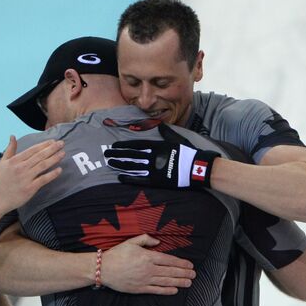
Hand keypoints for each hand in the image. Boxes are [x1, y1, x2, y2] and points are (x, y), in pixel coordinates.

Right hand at [0, 136, 63, 212]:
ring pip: (43, 166)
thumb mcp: (3, 162)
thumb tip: (12, 136)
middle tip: (61, 144)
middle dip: (52, 149)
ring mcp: (26, 178)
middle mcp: (21, 168)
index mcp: (15, 160)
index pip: (33, 150)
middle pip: (40, 156)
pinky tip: (59, 169)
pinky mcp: (30, 189)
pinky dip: (52, 174)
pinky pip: (43, 179)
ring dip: (54, 159)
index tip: (53, 141)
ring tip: (62, 153)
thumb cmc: (0, 181)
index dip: (44, 145)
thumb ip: (10, 149)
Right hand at [101, 234, 195, 294]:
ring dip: (179, 282)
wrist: (103, 269)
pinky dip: (167, 291)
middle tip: (194, 275)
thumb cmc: (116, 254)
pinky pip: (157, 290)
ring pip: (166, 281)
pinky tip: (175, 290)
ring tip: (189, 283)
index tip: (189, 265)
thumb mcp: (130, 242)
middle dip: (184, 273)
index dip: (181, 263)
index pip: (169, 260)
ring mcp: (145, 280)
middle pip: (170, 271)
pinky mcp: (140, 289)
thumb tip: (158, 242)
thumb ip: (145, 239)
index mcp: (148, 257)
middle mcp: (149, 269)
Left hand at [104, 123, 218, 188]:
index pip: (136, 145)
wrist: (198, 168)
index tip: (114, 145)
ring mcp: (154, 169)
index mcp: (157, 146)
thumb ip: (167, 132)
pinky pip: (140, 179)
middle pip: (131, 155)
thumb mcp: (177, 139)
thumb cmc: (188, 153)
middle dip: (117, 154)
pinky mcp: (157, 181)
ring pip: (133, 166)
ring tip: (110, 163)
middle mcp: (153, 157)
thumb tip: (160, 124)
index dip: (124, 145)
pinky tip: (119, 177)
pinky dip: (129, 178)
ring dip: (120, 165)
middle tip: (106, 154)